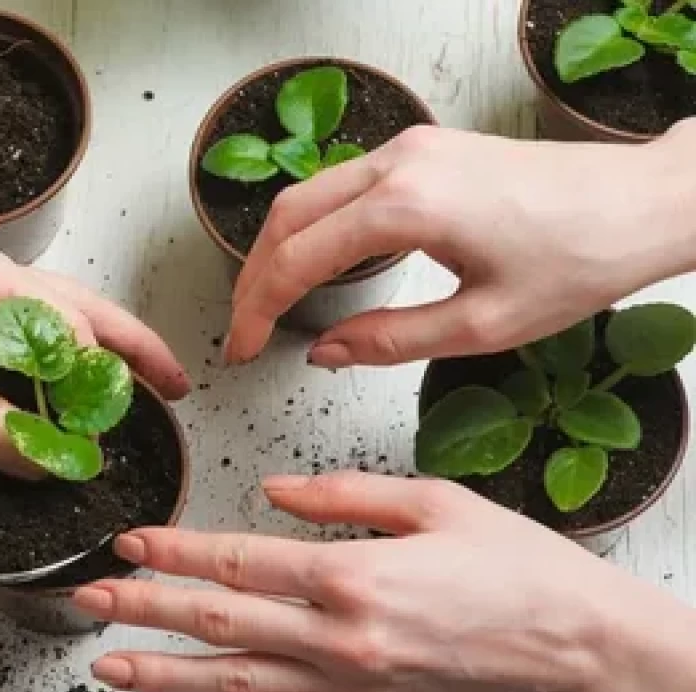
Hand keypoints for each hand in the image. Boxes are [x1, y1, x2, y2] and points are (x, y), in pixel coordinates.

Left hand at [0, 236, 189, 474]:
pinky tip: (44, 436)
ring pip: (31, 363)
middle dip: (114, 367)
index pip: (74, 319)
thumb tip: (52, 459)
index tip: (161, 393)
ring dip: (68, 395)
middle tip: (161, 399)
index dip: (121, 360)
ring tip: (112, 427)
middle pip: (67, 331)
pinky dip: (21, 414)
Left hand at [72, 472, 675, 691]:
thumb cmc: (520, 569)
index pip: (238, 561)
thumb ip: (342, 493)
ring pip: (242, 686)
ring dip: (170, 678)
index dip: (175, 551)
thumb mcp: (434, 501)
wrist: (587, 648)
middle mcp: (340, 639)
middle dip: (147, 608)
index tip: (131, 541)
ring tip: (110, 669)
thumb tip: (271, 491)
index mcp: (351, 575)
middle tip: (91, 599)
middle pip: (221, 622)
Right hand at [224, 122, 695, 365]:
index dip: (258, 309)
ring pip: (309, 194)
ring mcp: (411, 147)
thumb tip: (323, 352)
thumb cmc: (578, 261)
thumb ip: (388, 340)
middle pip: (288, 216)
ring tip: (268, 302)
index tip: (242, 349)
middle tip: (243, 330)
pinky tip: (315, 263)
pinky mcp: (426, 147)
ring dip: (279, 248)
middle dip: (253, 277)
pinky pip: (343, 184)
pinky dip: (313, 225)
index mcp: (406, 207)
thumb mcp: (481, 325)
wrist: (641, 203)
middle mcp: (398, 163)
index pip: (297, 258)